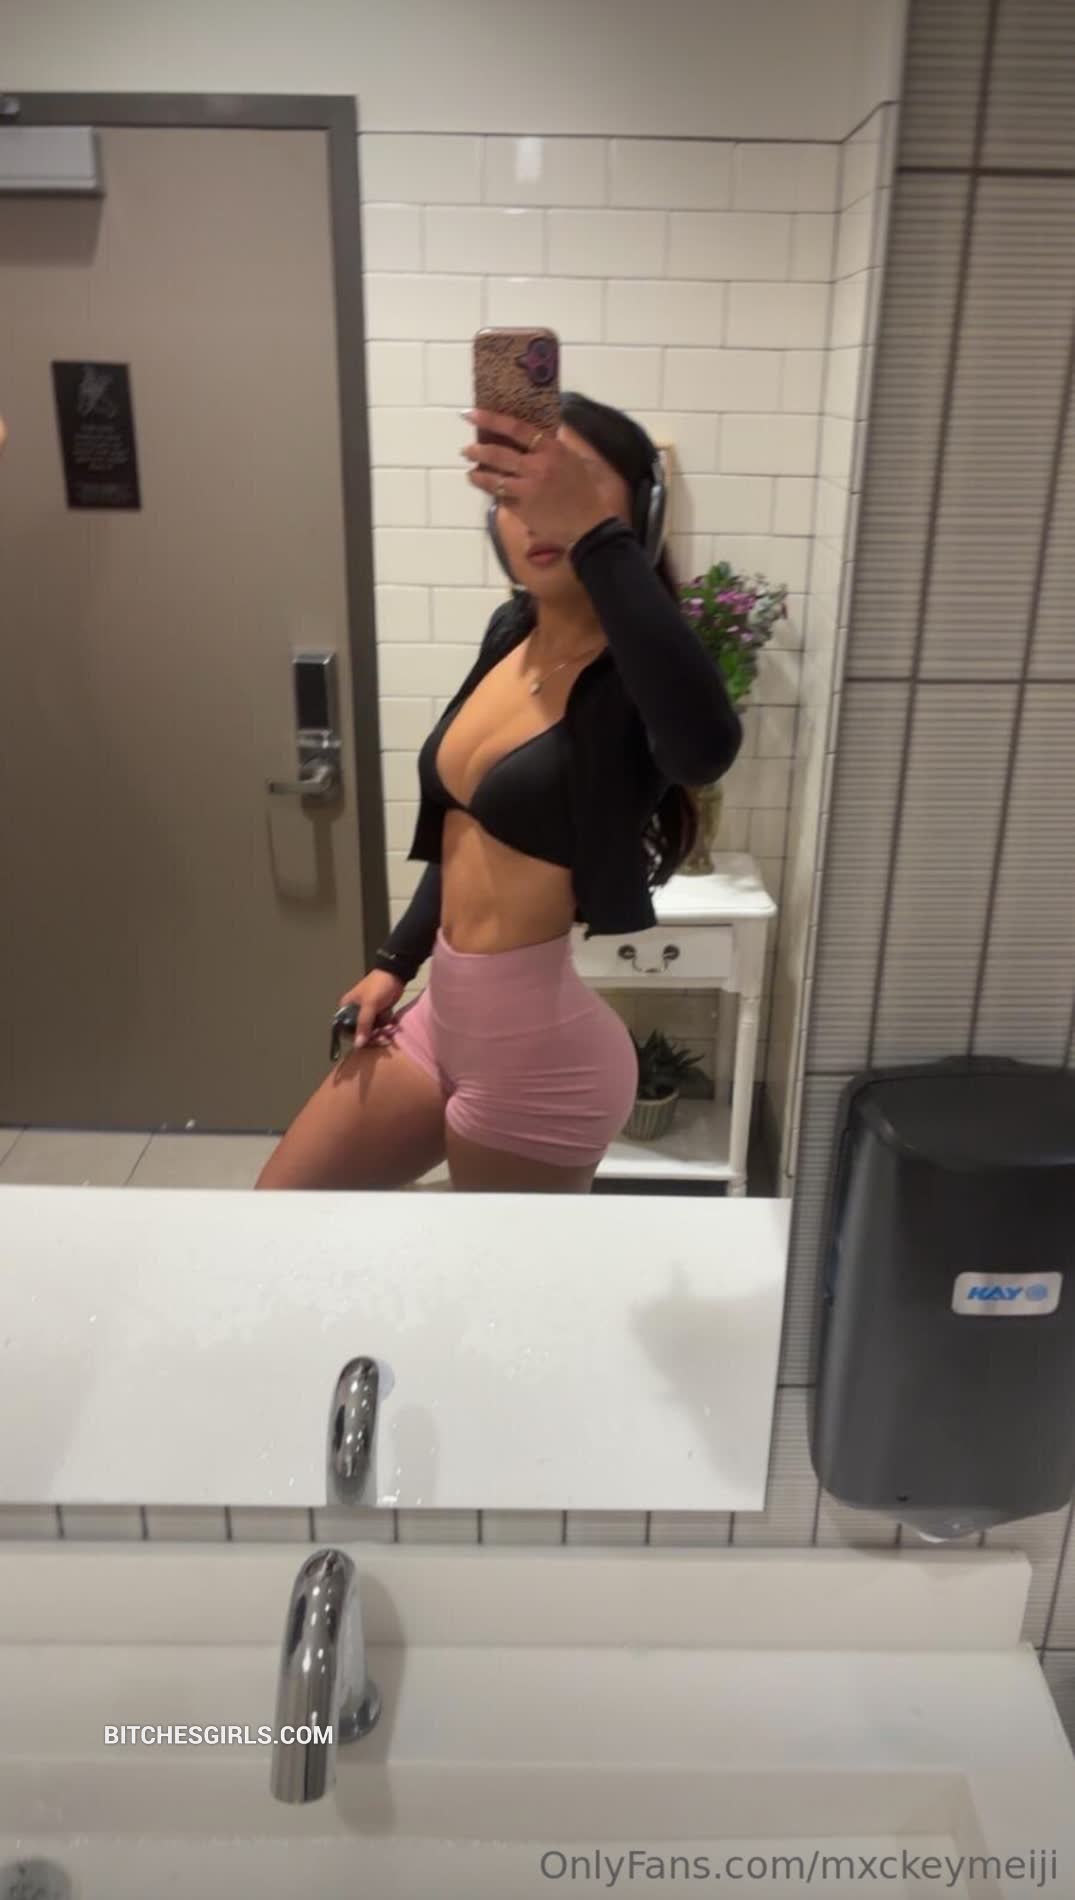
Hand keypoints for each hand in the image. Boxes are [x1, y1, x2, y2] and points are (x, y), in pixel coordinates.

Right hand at [337, 969, 405, 1050]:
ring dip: (379, 1033)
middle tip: (382, 1038)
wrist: (396, 974)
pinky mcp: (379, 1013)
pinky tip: (392, 1028)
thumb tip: (357, 1045)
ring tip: (389, 1031)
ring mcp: (368, 1013)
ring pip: (371, 1030)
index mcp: (346, 1007)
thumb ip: (363, 1025)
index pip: (345, 1028)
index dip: (354, 1037)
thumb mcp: (369, 1005)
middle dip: (370, 1036)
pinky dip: (385, 1028)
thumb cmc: (379, 987)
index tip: (365, 1041)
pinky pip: (379, 1026)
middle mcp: (355, 1011)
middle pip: (359, 1031)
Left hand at [462, 409, 611, 550]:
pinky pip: (501, 497)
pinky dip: (493, 492)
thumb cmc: (584, 490)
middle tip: (466, 450)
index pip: (516, 428)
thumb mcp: (573, 459)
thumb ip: (552, 445)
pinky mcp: (522, 510)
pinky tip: (489, 490)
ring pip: (493, 479)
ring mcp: (527, 489)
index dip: (490, 419)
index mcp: (551, 450)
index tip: (471, 414)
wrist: (589, 525)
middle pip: (498, 454)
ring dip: (478, 474)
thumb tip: (532, 432)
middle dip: (477, 450)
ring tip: (471, 473)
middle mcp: (537, 467)